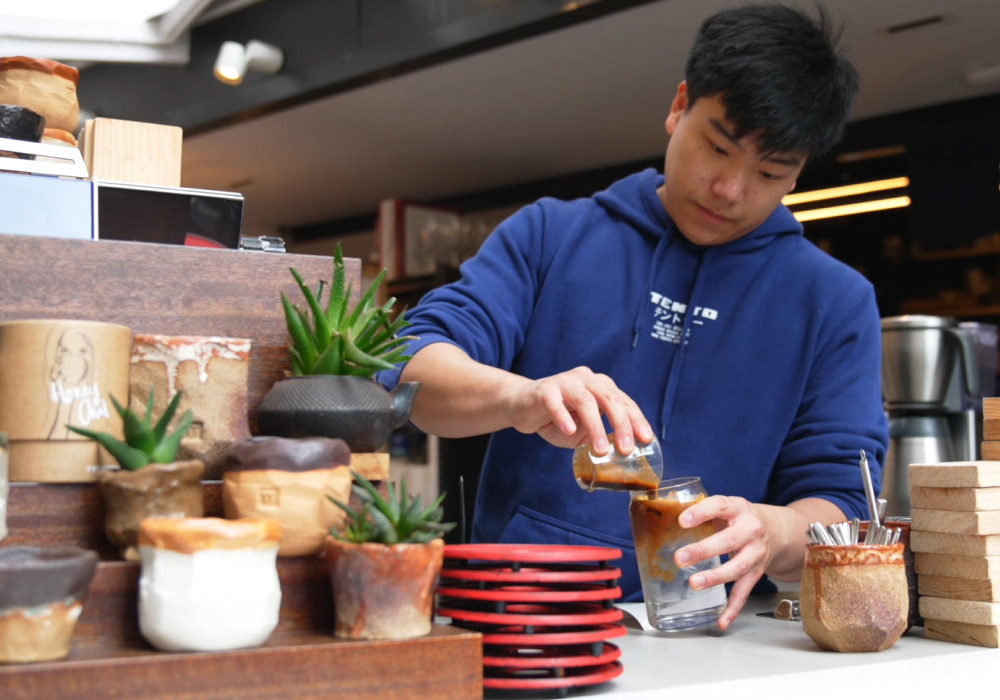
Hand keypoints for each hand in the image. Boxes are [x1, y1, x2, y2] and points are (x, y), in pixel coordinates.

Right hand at [505, 366, 653, 454]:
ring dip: (595, 426)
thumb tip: (623, 458)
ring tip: (600, 449)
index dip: (637, 420)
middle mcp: (586, 380)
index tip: (646, 439)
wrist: (521, 405)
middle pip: (609, 399)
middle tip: (625, 449)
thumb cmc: (557, 418)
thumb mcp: (584, 429)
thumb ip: (601, 436)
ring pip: (585, 401)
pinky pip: (554, 402)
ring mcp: (565, 382)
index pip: (624, 402)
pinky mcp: (544, 390)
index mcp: (601, 387)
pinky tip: (569, 431)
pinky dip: (563, 416)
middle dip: (621, 424)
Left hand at [672, 495, 772, 630]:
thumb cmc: (740, 517)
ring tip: (694, 583)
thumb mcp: (726, 506)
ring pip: (737, 568)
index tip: (682, 521)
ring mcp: (756, 553)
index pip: (720, 506)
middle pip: (728, 541)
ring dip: (715, 578)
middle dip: (703, 551)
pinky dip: (733, 608)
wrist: (777, 531)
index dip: (701, 512)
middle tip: (680, 558)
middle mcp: (751, 530)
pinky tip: (722, 621)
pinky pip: (744, 592)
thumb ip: (702, 510)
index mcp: (738, 508)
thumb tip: (665, 512)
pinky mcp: (757, 573)